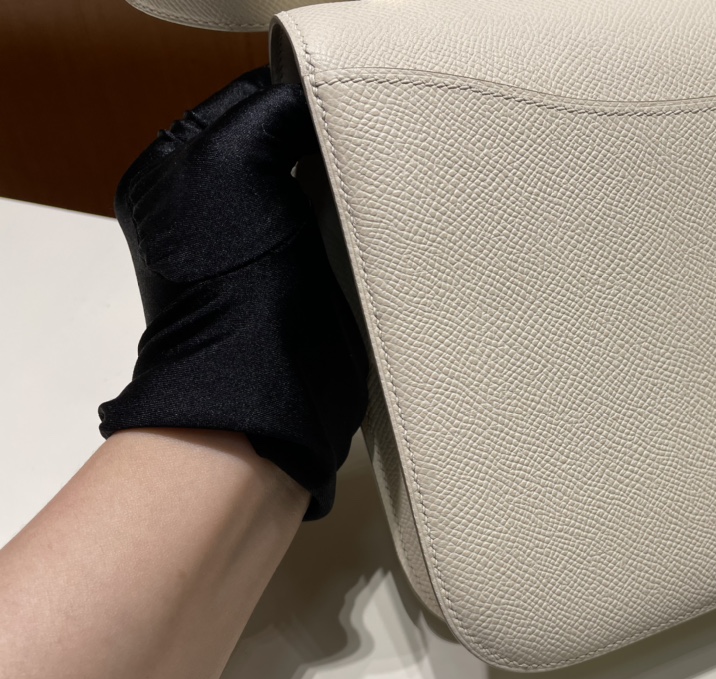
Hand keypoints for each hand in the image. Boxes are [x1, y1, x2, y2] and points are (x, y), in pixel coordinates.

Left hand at [99, 67, 367, 518]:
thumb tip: (306, 99)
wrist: (267, 384)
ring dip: (346, 180)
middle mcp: (212, 207)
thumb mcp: (232, 162)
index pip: (244, 101)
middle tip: (364, 136)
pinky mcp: (304, 282)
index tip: (341, 97)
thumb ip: (266, 113)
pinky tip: (381, 214)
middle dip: (321, 138)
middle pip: (281, 143)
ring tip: (377, 174)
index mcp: (175, 170)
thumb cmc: (235, 280)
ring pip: (314, 184)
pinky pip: (337, 227)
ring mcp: (259, 246)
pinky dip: (359, 218)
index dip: (292, 96)